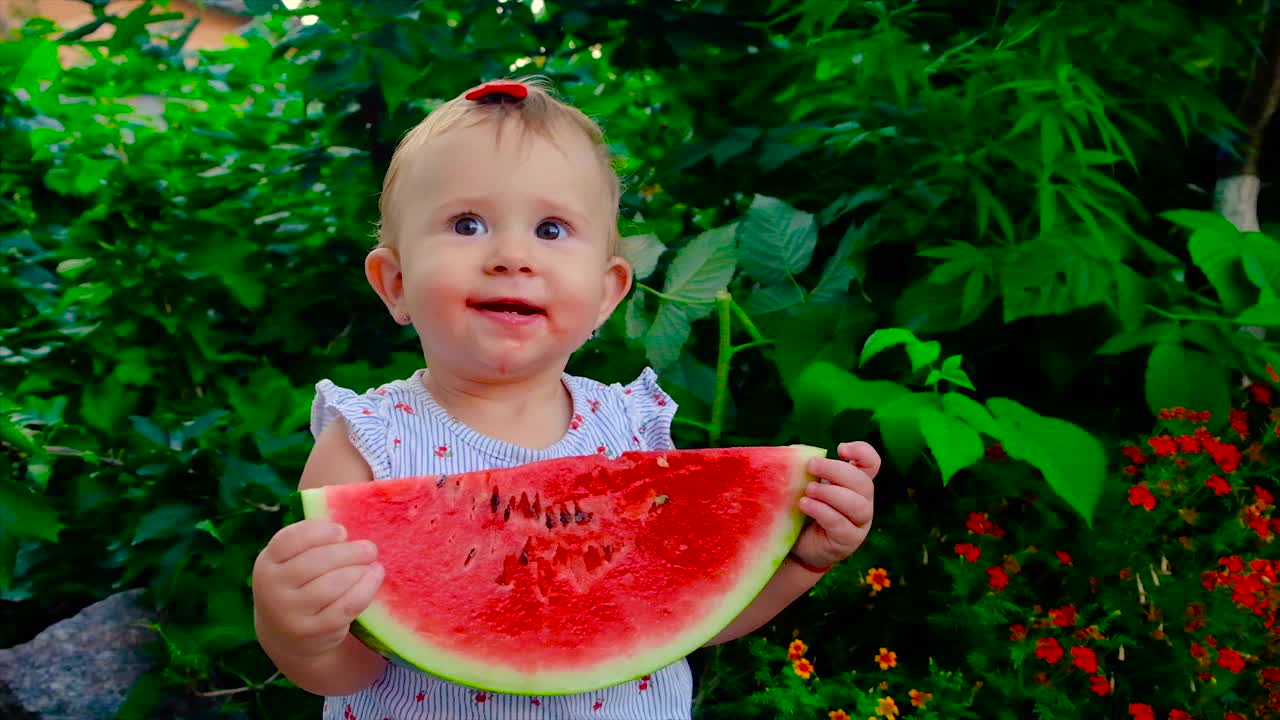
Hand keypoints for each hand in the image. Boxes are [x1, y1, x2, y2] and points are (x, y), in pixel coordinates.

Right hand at [252, 519, 383, 658]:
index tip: (342, 532)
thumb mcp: (292, 561)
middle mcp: (271, 589)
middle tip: (369, 548)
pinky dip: (365, 589)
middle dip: (349, 552)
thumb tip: (353, 512)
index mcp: (266, 563)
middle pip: (316, 562)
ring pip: (332, 585)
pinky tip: (374, 577)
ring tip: (373, 562)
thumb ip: (311, 542)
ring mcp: (289, 613)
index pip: (290, 539)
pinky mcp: (311, 632)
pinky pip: (345, 607)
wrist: (286, 635)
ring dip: (359, 570)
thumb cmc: (298, 583)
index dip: (320, 532)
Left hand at [792, 441, 879, 570]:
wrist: (798, 547)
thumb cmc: (804, 511)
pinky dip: (822, 511)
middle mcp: (863, 501)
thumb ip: (804, 467)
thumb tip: (794, 452)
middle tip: (811, 466)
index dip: (862, 452)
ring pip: (857, 504)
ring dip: (830, 493)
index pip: (871, 463)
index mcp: (855, 483)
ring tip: (808, 490)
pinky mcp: (849, 540)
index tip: (840, 449)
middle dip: (836, 470)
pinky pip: (841, 524)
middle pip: (863, 481)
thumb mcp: (804, 485)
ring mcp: (860, 523)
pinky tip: (805, 505)